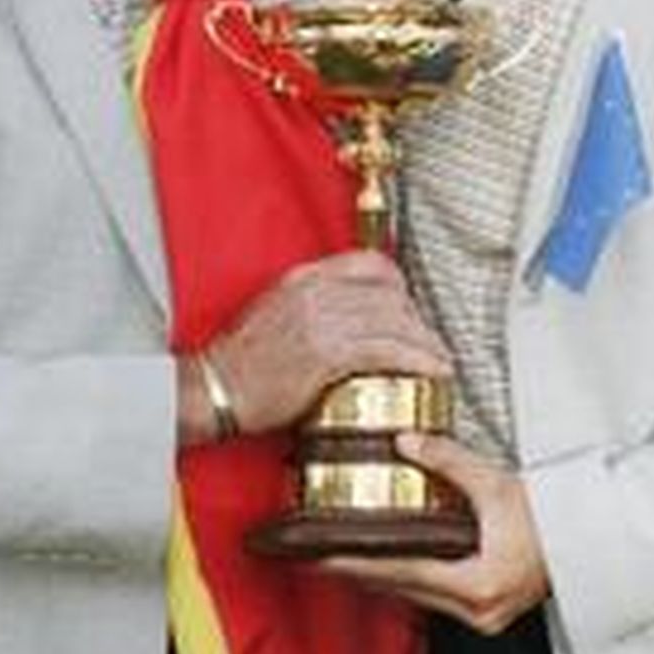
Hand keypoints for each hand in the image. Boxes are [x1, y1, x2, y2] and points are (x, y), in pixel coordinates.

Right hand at [207, 252, 450, 435]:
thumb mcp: (274, 312)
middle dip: (417, 319)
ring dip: (425, 343)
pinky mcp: (328, 354)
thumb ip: (312, 305)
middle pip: (390, 293)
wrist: (214, 390)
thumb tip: (349, 317)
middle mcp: (316, 291)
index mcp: (304, 277)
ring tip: (439, 360)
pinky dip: (417, 360)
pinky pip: (387, 351)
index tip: (410, 307)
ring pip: (394, 322)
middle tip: (428, 342)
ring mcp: (323, 321)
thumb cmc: (240, 363)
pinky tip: (432, 370)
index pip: (370, 264)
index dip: (400, 285)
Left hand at [324, 432, 550, 634]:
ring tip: (344, 558)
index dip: (359, 562)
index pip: (403, 572)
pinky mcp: (486, 611)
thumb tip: (407, 443)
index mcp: (481, 585)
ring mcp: (483, 616)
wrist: (592, 537)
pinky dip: (409, 580)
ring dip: (382, 577)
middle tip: (319, 556)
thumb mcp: (496, 484)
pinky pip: (434, 598)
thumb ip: (449, 462)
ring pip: (417, 598)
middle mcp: (480, 610)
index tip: (324, 555)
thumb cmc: (555, 519)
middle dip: (360, 571)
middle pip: (403, 590)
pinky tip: (389, 566)